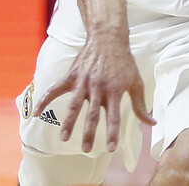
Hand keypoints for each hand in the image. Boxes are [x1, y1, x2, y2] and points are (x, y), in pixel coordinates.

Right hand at [34, 33, 155, 152]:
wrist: (108, 39)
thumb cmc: (124, 62)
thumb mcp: (136, 82)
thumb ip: (141, 105)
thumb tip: (151, 123)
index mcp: (114, 90)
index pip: (114, 116)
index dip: (112, 132)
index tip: (111, 148)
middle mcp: (98, 88)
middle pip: (92, 114)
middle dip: (89, 133)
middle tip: (86, 149)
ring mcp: (83, 82)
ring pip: (74, 105)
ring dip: (69, 122)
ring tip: (64, 138)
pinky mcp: (71, 76)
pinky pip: (55, 90)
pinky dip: (45, 100)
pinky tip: (37, 113)